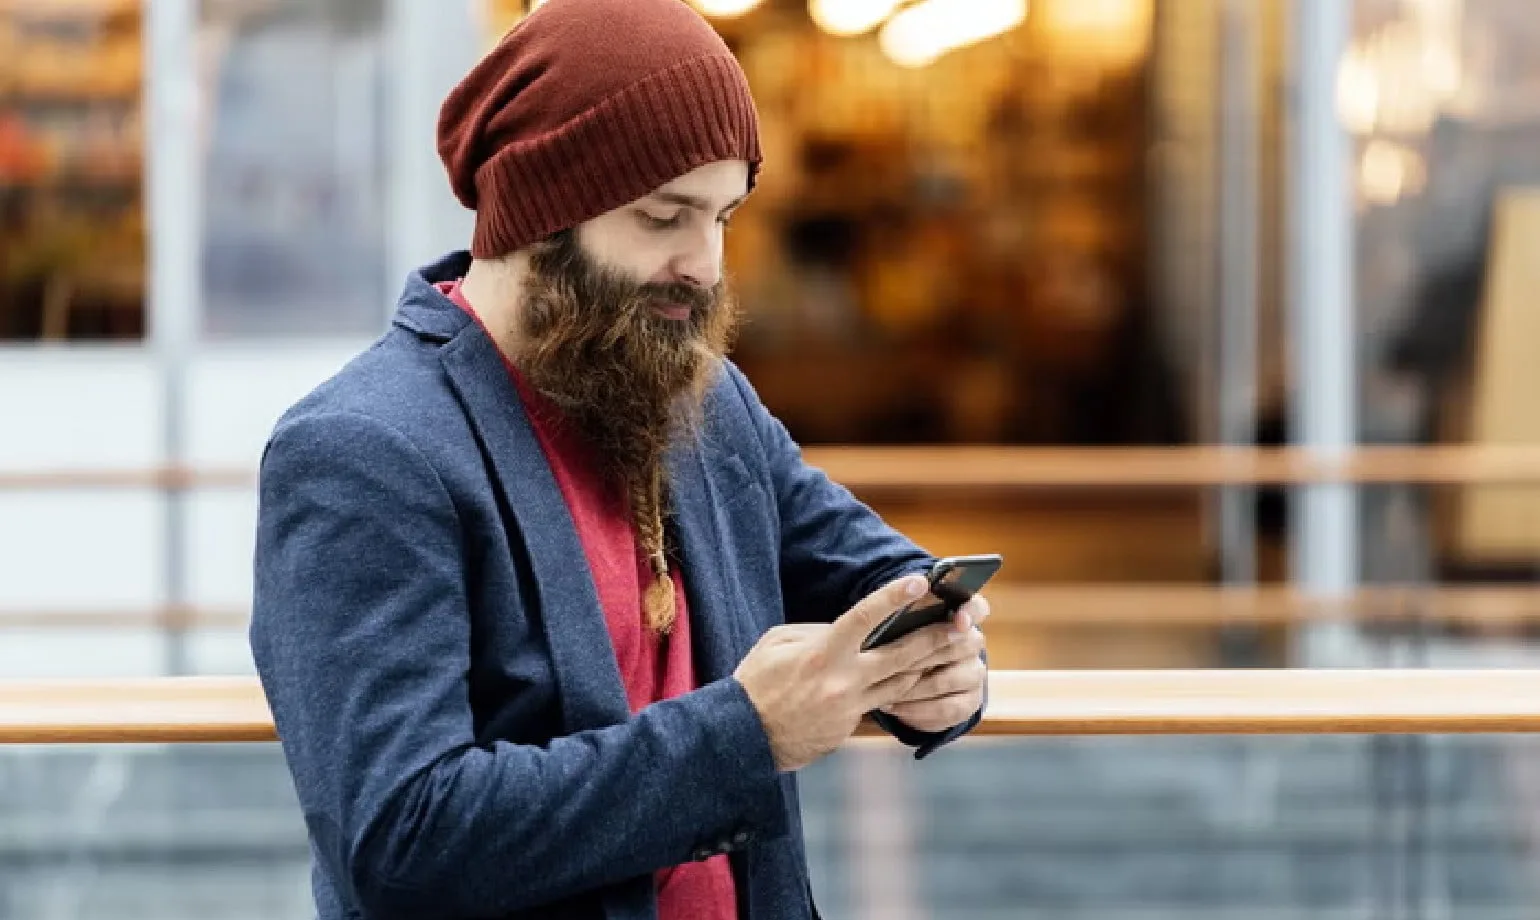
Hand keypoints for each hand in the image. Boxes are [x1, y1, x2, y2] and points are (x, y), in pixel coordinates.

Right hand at [734, 574, 970, 771]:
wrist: (745, 737)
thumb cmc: (757, 682)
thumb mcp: (778, 643)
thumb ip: (818, 631)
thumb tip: (849, 629)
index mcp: (822, 654)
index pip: (865, 618)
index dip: (893, 597)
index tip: (919, 582)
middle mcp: (843, 682)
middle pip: (900, 657)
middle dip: (934, 638)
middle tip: (962, 625)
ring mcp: (850, 708)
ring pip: (901, 684)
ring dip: (929, 666)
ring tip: (954, 650)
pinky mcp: (850, 727)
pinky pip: (880, 703)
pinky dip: (898, 689)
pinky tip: (917, 676)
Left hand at [879, 594, 989, 732]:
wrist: (908, 680)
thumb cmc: (900, 641)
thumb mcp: (899, 624)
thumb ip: (905, 615)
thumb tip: (894, 607)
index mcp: (960, 615)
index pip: (977, 607)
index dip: (970, 613)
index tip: (958, 620)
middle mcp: (973, 642)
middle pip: (963, 646)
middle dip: (926, 654)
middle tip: (894, 661)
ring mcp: (974, 673)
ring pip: (949, 679)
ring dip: (915, 685)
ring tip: (882, 688)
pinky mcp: (969, 702)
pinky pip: (947, 708)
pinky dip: (917, 709)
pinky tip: (893, 706)